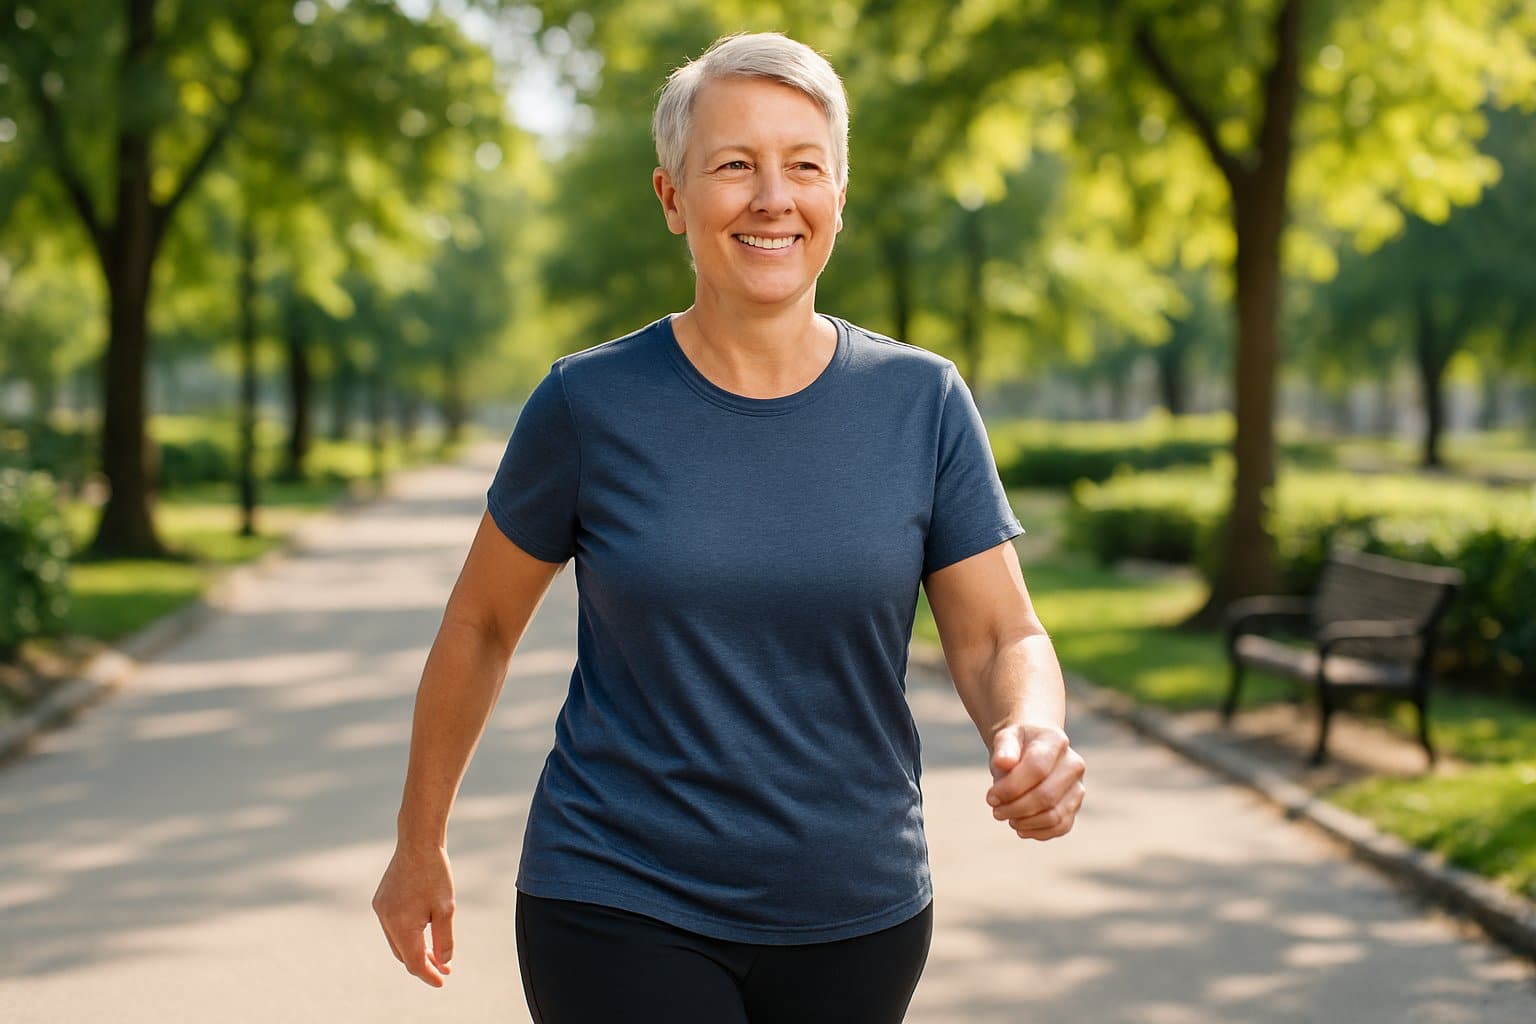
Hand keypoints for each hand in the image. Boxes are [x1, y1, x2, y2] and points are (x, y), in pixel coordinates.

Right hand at [372, 842, 455, 986]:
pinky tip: (422, 932)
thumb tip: (444, 961)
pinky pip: (393, 927)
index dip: (429, 974)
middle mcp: (385, 920)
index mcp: (401, 924)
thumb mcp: (446, 909)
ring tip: (436, 952)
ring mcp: (380, 909)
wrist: (418, 842)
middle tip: (444, 967)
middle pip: (403, 954)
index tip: (443, 981)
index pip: (414, 962)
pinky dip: (407, 934)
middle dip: (423, 963)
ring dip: (415, 949)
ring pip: (397, 941)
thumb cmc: (435, 874)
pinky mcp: (380, 901)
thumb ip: (444, 939)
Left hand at [985, 722, 1085, 840]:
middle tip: (996, 811)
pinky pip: (1060, 827)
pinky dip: (1038, 832)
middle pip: (1046, 795)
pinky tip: (1020, 827)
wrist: (1032, 749)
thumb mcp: (1006, 739)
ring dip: (1026, 822)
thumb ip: (1004, 749)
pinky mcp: (1075, 806)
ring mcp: (1077, 787)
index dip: (1011, 787)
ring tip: (1007, 817)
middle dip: (1016, 808)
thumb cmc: (1016, 746)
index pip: (1037, 768)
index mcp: (1056, 741)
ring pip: (1055, 815)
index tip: (990, 797)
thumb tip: (1003, 763)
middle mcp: (1073, 764)